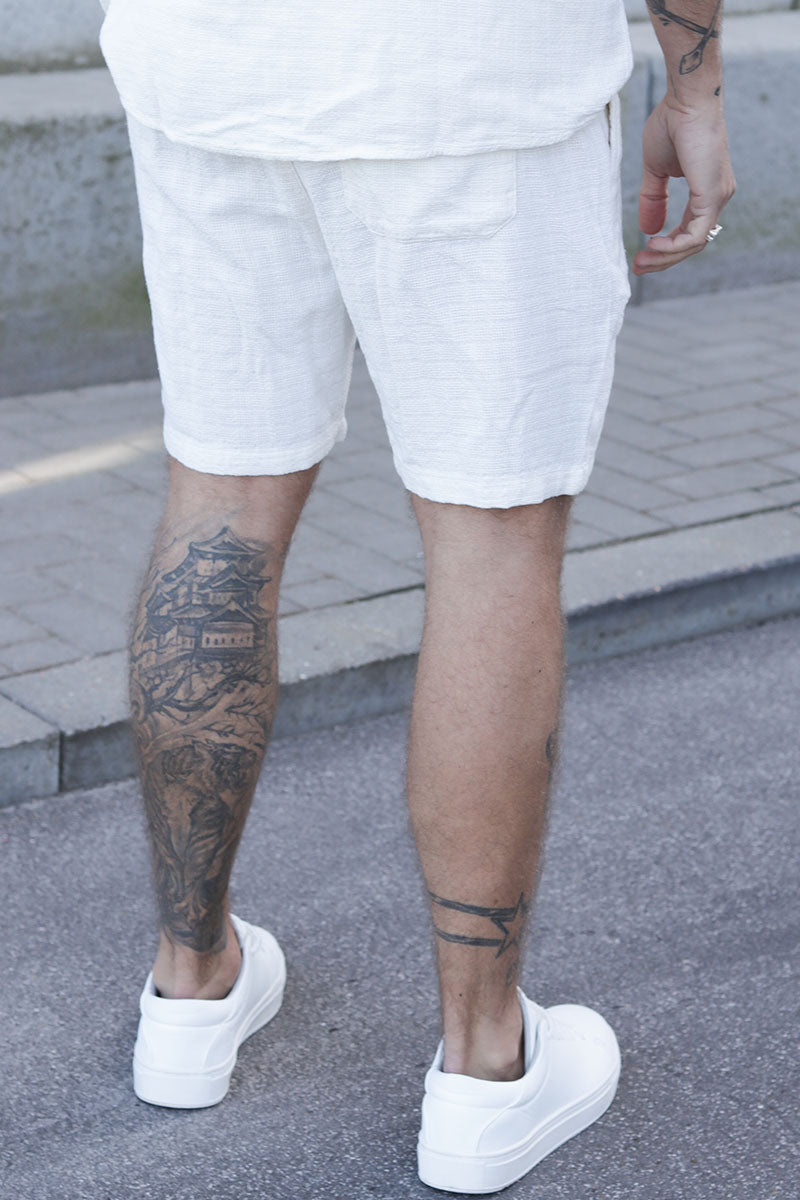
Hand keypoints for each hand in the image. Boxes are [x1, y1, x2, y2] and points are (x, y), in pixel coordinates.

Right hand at [633, 96, 735, 274]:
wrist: (686, 99)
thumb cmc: (672, 123)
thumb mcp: (655, 170)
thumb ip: (653, 199)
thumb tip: (648, 228)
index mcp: (707, 192)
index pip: (689, 231)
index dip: (665, 247)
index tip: (640, 254)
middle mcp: (717, 197)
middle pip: (692, 243)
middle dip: (663, 259)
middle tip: (638, 266)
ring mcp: (718, 197)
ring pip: (694, 244)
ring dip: (666, 256)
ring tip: (642, 258)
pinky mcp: (713, 195)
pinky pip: (695, 235)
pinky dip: (674, 245)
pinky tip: (654, 242)